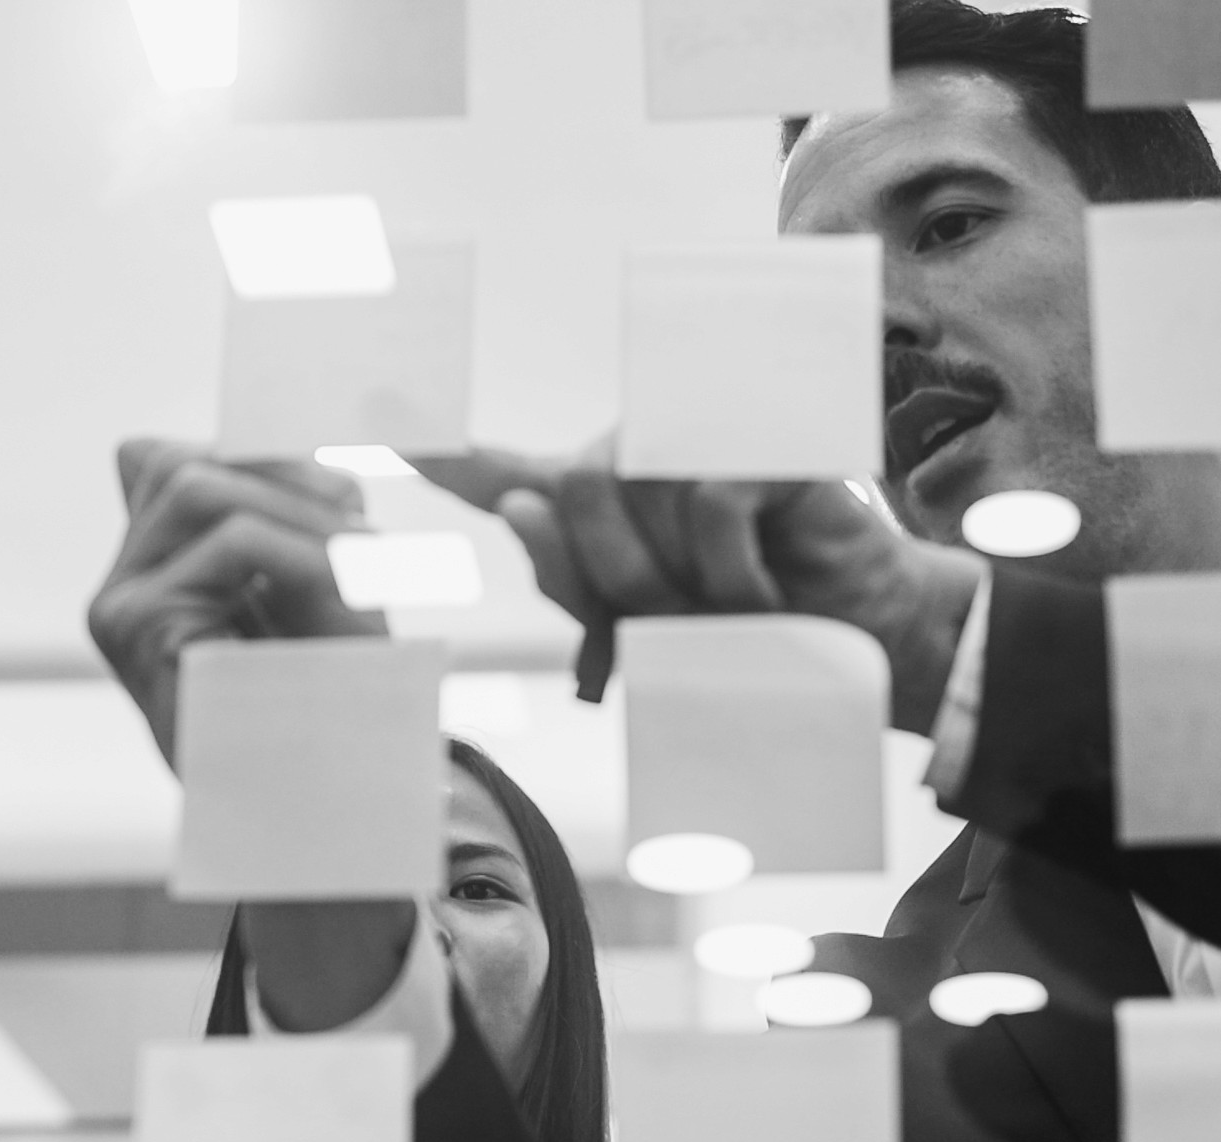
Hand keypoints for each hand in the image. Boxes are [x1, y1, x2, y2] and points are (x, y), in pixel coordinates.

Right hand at [90, 439, 387, 764]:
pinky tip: (346, 585)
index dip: (259, 461)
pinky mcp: (138, 627)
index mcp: (147, 574)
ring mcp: (116, 608)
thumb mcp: (305, 587)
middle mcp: (117, 588)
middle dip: (285, 480)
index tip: (343, 500)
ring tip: (363, 558)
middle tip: (364, 529)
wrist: (328, 805)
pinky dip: (303, 551)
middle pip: (183, 465)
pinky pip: (230, 543)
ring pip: (200, 489)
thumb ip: (274, 514)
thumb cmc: (324, 701)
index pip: (172, 461)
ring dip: (298, 513)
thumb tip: (265, 438)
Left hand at [410, 438, 984, 728]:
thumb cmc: (749, 640)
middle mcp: (633, 453)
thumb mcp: (646, 638)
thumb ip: (578, 594)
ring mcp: (695, 433)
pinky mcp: (755, 436)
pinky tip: (768, 580)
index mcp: (591, 506)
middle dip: (621, 581)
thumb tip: (522, 509)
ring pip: (635, 497)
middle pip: (572, 497)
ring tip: (734, 598)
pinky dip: (733, 568)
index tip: (359, 416)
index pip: (493, 472)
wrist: (861, 646)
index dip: (427, 446)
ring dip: (684, 579)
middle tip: (688, 617)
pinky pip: (707, 502)